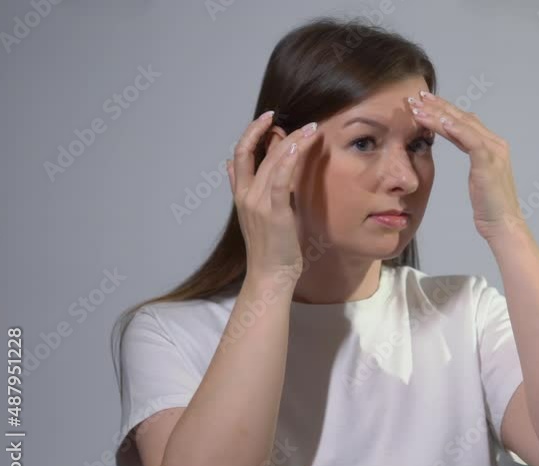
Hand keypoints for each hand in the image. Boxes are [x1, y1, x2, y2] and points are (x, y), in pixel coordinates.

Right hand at [227, 112, 322, 281]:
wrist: (270, 275)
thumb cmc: (269, 248)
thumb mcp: (252, 214)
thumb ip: (241, 188)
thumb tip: (229, 166)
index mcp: (240, 195)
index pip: (239, 154)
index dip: (251, 132)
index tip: (267, 118)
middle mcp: (245, 196)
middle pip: (255, 152)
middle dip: (274, 131)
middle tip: (295, 120)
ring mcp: (257, 203)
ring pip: (270, 162)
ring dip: (291, 141)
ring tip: (309, 129)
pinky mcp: (273, 212)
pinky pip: (280, 179)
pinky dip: (288, 160)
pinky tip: (299, 146)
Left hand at [407, 92, 526, 239]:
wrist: (504, 225)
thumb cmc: (490, 206)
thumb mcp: (478, 175)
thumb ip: (471, 154)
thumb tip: (457, 140)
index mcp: (492, 146)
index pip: (464, 121)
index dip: (443, 110)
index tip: (423, 102)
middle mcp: (495, 144)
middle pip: (462, 118)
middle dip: (438, 106)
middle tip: (416, 96)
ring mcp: (494, 152)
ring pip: (463, 126)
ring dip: (438, 115)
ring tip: (418, 107)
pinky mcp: (489, 163)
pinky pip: (471, 141)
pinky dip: (456, 129)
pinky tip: (440, 121)